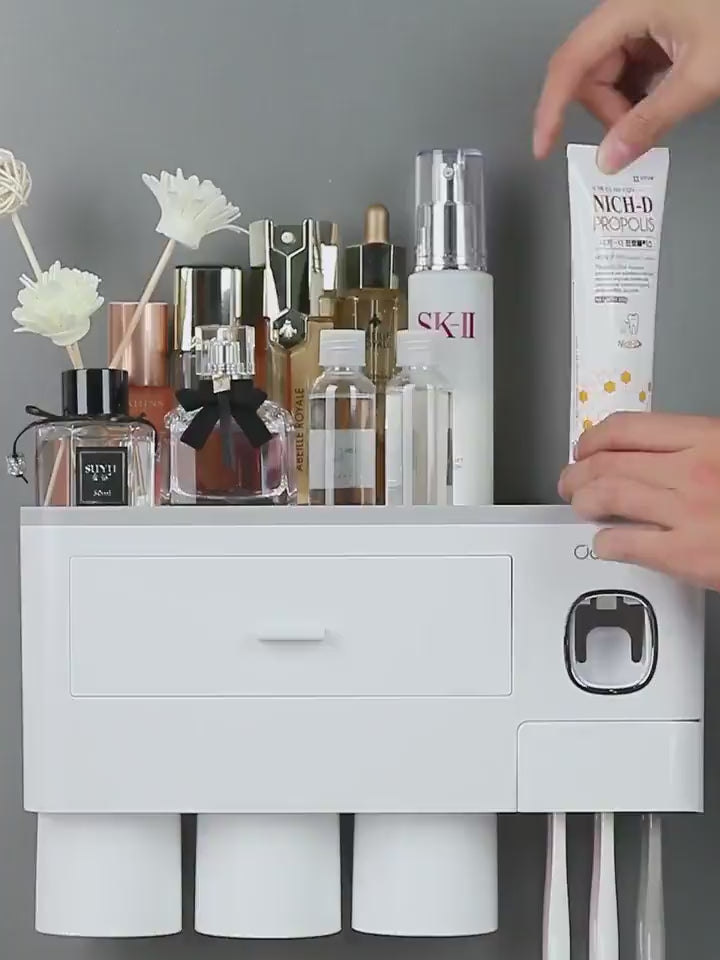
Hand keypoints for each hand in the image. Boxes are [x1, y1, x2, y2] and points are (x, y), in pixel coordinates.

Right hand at [534, 0, 719, 172]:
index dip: (550, 110)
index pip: (569, 66)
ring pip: (610, 75)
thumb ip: (651, 123)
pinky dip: (643, 92)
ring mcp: (642, 16)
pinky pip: (633, 68)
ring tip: (665, 108)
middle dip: (607, 110)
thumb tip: (610, 160)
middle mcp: (627, 8)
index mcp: (628, 8)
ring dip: (627, 104)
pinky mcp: (658, 26)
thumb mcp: (699, 78)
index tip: (543, 148)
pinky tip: (668, 95)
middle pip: (589, 73)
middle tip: (638, 132)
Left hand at [559, 411, 719, 589]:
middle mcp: (692, 470)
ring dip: (583, 501)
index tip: (584, 447)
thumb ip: (699, 450)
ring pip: (607, 496)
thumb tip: (657, 454)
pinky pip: (626, 544)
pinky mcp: (686, 555)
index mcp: (707, 438)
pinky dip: (606, 542)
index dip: (593, 438)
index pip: (627, 427)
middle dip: (578, 472)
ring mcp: (686, 512)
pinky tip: (607, 543)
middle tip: (570, 481)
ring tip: (581, 506)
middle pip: (607, 462)